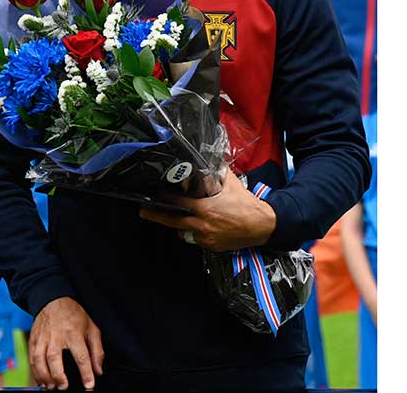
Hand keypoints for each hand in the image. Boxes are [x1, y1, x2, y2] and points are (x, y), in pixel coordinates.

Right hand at [30, 297, 102, 389]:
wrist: (53, 299)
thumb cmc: (73, 315)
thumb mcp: (91, 328)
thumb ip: (97, 350)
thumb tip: (98, 370)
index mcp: (74, 332)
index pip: (81, 356)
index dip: (86, 373)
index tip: (89, 385)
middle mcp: (56, 335)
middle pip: (54, 358)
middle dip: (58, 376)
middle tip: (64, 387)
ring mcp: (42, 337)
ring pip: (39, 359)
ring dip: (44, 375)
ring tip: (51, 386)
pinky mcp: (33, 339)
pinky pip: (31, 357)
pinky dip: (35, 371)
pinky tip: (41, 380)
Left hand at [140, 170, 276, 250]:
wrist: (262, 225)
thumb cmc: (246, 204)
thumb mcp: (229, 184)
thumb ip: (215, 173)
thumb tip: (207, 160)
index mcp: (205, 209)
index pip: (177, 203)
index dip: (165, 198)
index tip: (156, 194)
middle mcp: (202, 225)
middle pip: (172, 221)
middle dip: (156, 216)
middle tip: (143, 212)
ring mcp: (206, 238)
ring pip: (184, 232)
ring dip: (179, 225)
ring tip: (175, 217)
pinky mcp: (211, 246)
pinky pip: (196, 239)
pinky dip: (194, 232)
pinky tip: (197, 225)